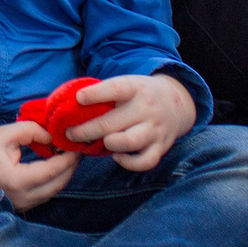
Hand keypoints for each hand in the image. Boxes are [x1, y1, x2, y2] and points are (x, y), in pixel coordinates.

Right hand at [0, 121, 78, 210]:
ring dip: (63, 175)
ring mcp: (21, 205)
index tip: (78, 147)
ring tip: (68, 157)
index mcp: (17, 180)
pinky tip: (55, 167)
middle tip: (77, 151)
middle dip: (70, 168)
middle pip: (57, 185)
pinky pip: (43, 194)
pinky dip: (53, 182)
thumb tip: (52, 138)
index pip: (52, 171)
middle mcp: (21, 197)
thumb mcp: (6, 133)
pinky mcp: (20, 206)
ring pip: (52, 192)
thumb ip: (32, 131)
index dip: (68, 159)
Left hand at [65, 74, 198, 171]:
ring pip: (129, 142)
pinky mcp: (161, 146)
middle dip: (86, 130)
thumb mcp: (127, 84)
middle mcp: (147, 108)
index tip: (78, 98)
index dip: (96, 94)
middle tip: (70, 134)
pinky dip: (128, 163)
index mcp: (136, 88)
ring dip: (108, 144)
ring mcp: (155, 129)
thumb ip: (105, 92)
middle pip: (112, 122)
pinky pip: (144, 161)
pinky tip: (116, 156)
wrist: (177, 103)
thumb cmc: (139, 94)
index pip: (116, 89)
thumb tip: (71, 103)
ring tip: (97, 143)